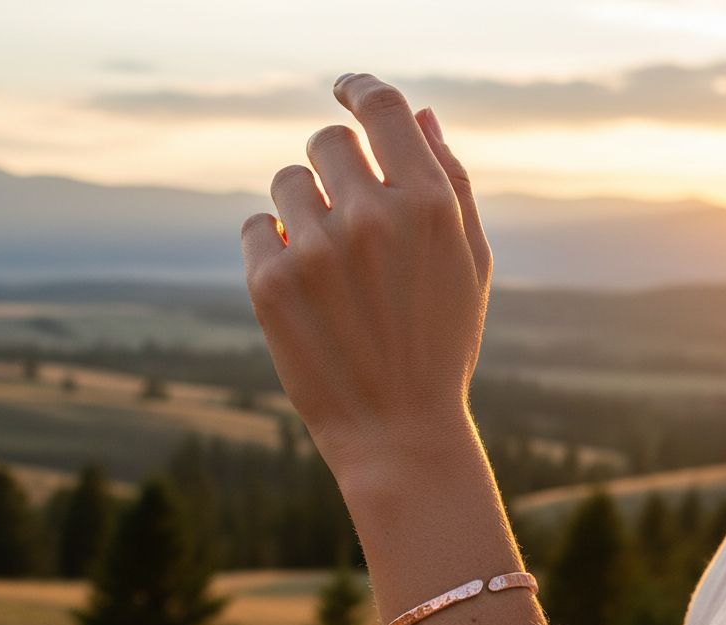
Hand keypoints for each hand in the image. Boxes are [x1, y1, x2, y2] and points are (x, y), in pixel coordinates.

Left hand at [241, 73, 493, 483]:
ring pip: (286, 184)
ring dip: (302, 214)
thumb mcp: (469, 266)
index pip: (383, 108)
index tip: (346, 91)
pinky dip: (273, 248)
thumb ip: (450, 184)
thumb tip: (420, 117)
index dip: (360, 90)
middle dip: (333, 171)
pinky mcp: (271, 283)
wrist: (400, 433)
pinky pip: (257, 226)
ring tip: (328, 271)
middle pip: (326, 142)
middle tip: (345, 220)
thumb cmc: (440, 347)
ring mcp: (317, 249)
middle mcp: (373, 217)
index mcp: (429, 206)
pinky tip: (301, 289)